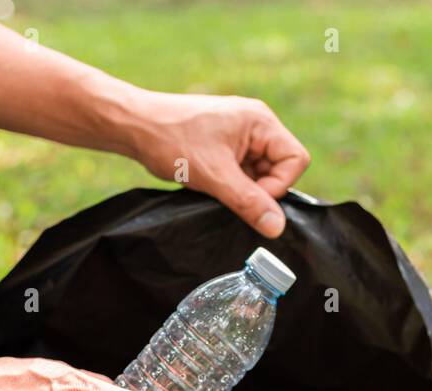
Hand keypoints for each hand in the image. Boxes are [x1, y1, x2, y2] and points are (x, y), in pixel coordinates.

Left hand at [126, 91, 310, 237]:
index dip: (278, 186)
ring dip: (242, 189)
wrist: (136, 126)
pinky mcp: (226, 147)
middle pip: (280, 168)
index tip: (249, 197)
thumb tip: (277, 228)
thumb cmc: (173, 140)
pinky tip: (209, 184)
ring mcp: (240, 136)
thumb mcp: (215, 176)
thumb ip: (249, 202)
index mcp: (261, 122)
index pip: (295, 160)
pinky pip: (242, 173)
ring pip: (260, 174)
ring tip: (214, 185)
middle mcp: (255, 125)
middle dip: (258, 189)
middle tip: (229, 194)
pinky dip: (230, 185)